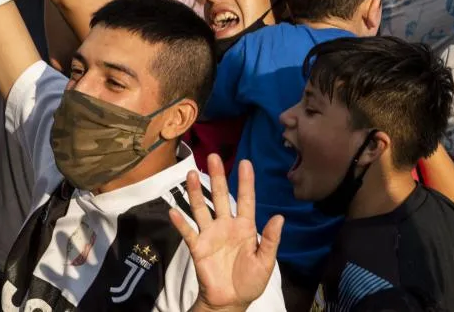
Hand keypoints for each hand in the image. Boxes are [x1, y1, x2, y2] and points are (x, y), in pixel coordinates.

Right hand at [169, 155, 282, 311]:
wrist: (230, 300)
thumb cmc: (250, 281)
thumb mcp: (266, 262)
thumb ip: (270, 240)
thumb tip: (279, 217)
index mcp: (245, 227)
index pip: (246, 200)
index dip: (246, 182)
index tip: (245, 162)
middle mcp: (226, 225)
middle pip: (220, 196)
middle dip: (218, 177)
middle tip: (213, 156)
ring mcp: (210, 234)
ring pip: (201, 208)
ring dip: (196, 192)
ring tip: (192, 175)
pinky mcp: (198, 247)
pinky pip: (188, 232)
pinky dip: (180, 222)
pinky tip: (173, 211)